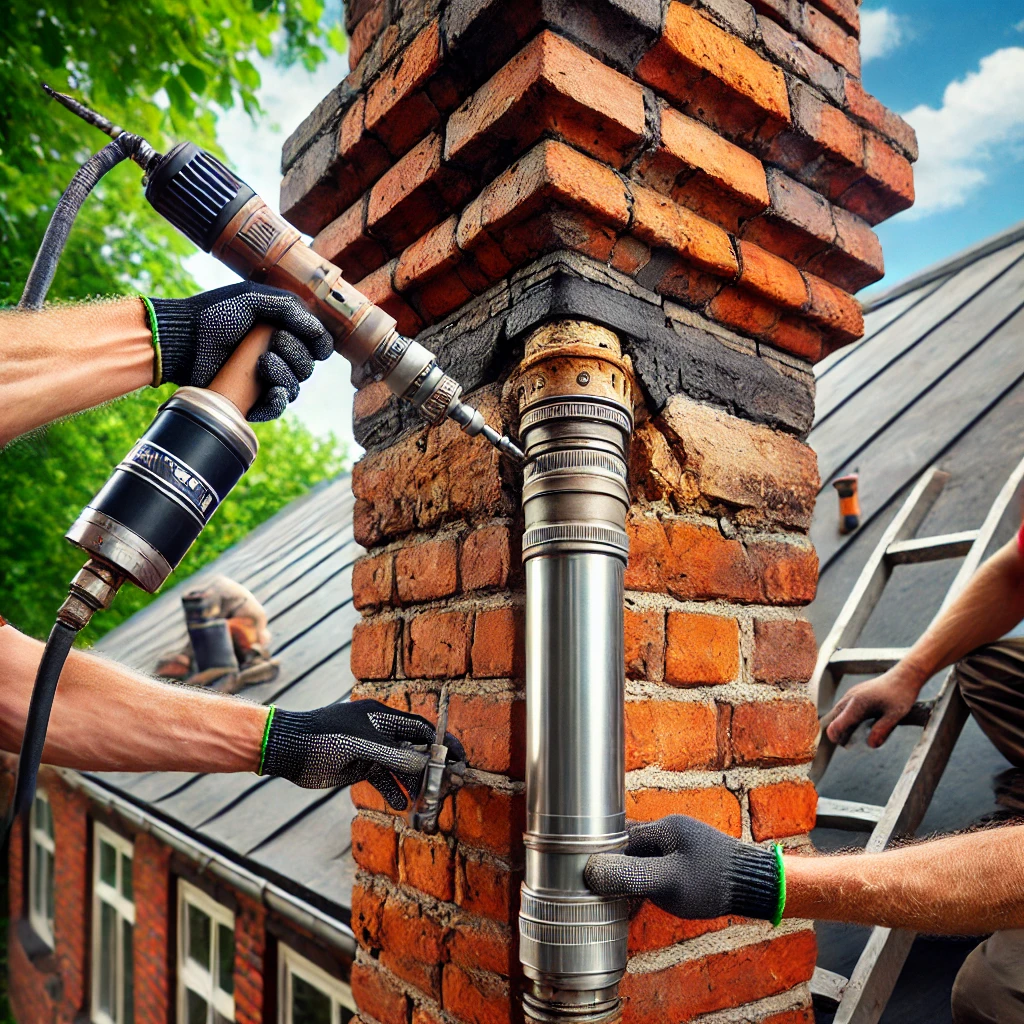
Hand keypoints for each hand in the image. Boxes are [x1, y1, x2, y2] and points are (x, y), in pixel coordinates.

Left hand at [148, 283, 333, 421]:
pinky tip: (269, 392)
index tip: (300, 335)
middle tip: (271, 344)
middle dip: (295, 355)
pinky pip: (277, 407)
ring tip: (262, 364)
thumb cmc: (214, 315)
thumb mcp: (253, 299)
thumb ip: (289, 309)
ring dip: (284, 376)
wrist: (183, 341)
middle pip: (308, 367)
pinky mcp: (251, 398)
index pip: (318, 344)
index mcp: (283, 329)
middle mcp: (278, 354)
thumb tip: (319, 332)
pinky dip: (276, 402)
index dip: (317, 344)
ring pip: (295, 388)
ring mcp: (265, 378)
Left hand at [260, 699, 466, 809]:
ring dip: (412, 784)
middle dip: (429, 769)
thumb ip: (396, 756)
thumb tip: (427, 765)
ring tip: (423, 803)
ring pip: (400, 767)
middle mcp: (380, 731)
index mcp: (383, 717)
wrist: (287, 748)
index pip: (422, 730)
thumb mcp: (363, 747)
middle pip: (414, 749)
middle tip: (444, 788)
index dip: (442, 745)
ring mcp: (370, 749)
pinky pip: (383, 778)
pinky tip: (401, 806)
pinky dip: (393, 791)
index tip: (459, 760)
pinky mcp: (359, 766)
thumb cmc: (324, 739)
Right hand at [585, 815, 780, 921]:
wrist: (758, 887)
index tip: (586, 878)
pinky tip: (640, 904)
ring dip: (631, 880)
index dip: (601, 857)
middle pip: (629, 847)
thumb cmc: (715, 883)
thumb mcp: (668, 883)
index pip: (619, 839)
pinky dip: (646, 884)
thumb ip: (629, 875)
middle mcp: (670, 830)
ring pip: (642, 860)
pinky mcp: (690, 860)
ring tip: (620, 904)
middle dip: (616, 870)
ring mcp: (681, 845)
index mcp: (663, 828)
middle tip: (601, 894)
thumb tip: (590, 870)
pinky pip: (657, 868)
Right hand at [822, 667, 922, 747]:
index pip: (837, 724)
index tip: (844, 746)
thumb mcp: (895, 715)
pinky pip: (844, 706)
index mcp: (858, 704)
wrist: (904, 675)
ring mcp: (852, 694)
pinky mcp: (856, 692)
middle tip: (849, 745)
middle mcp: (851, 697)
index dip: (836, 737)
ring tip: (853, 736)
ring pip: (838, 712)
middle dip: (838, 732)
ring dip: (842, 724)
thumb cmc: (901, 694)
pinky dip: (846, 717)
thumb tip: (870, 745)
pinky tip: (858, 723)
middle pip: (834, 718)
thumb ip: (882, 730)